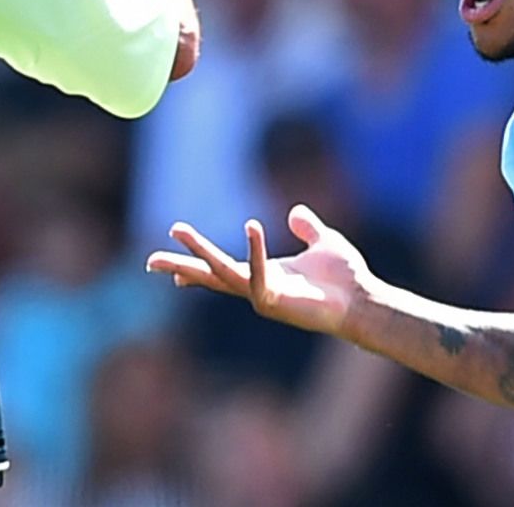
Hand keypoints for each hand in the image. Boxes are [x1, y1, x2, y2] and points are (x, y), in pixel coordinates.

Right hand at [146, 205, 375, 339]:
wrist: (364, 300)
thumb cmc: (346, 278)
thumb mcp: (323, 242)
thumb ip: (308, 228)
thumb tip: (295, 212)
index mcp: (266, 274)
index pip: (224, 272)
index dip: (198, 268)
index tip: (172, 267)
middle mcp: (259, 287)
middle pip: (211, 277)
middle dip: (181, 266)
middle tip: (149, 261)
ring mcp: (264, 297)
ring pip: (222, 274)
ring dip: (199, 253)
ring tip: (178, 229)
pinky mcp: (277, 302)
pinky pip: (256, 276)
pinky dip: (254, 252)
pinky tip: (252, 226)